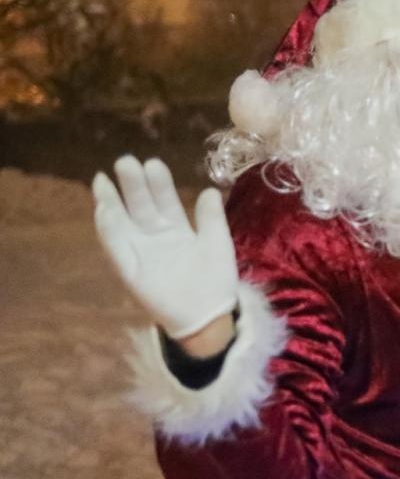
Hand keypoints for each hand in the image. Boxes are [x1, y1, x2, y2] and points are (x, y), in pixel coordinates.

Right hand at [92, 156, 238, 338]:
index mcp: (178, 229)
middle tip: (126, 161)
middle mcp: (156, 237)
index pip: (165, 200)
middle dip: (133, 184)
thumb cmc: (215, 280)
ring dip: (111, 201)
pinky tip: (103, 210)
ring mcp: (141, 252)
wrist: (209, 317)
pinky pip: (116, 248)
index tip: (153, 163)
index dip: (158, 183)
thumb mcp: (218, 244)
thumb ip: (212, 218)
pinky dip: (108, 229)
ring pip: (122, 221)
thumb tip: (209, 190)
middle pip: (140, 205)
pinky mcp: (131, 270)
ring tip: (102, 179)